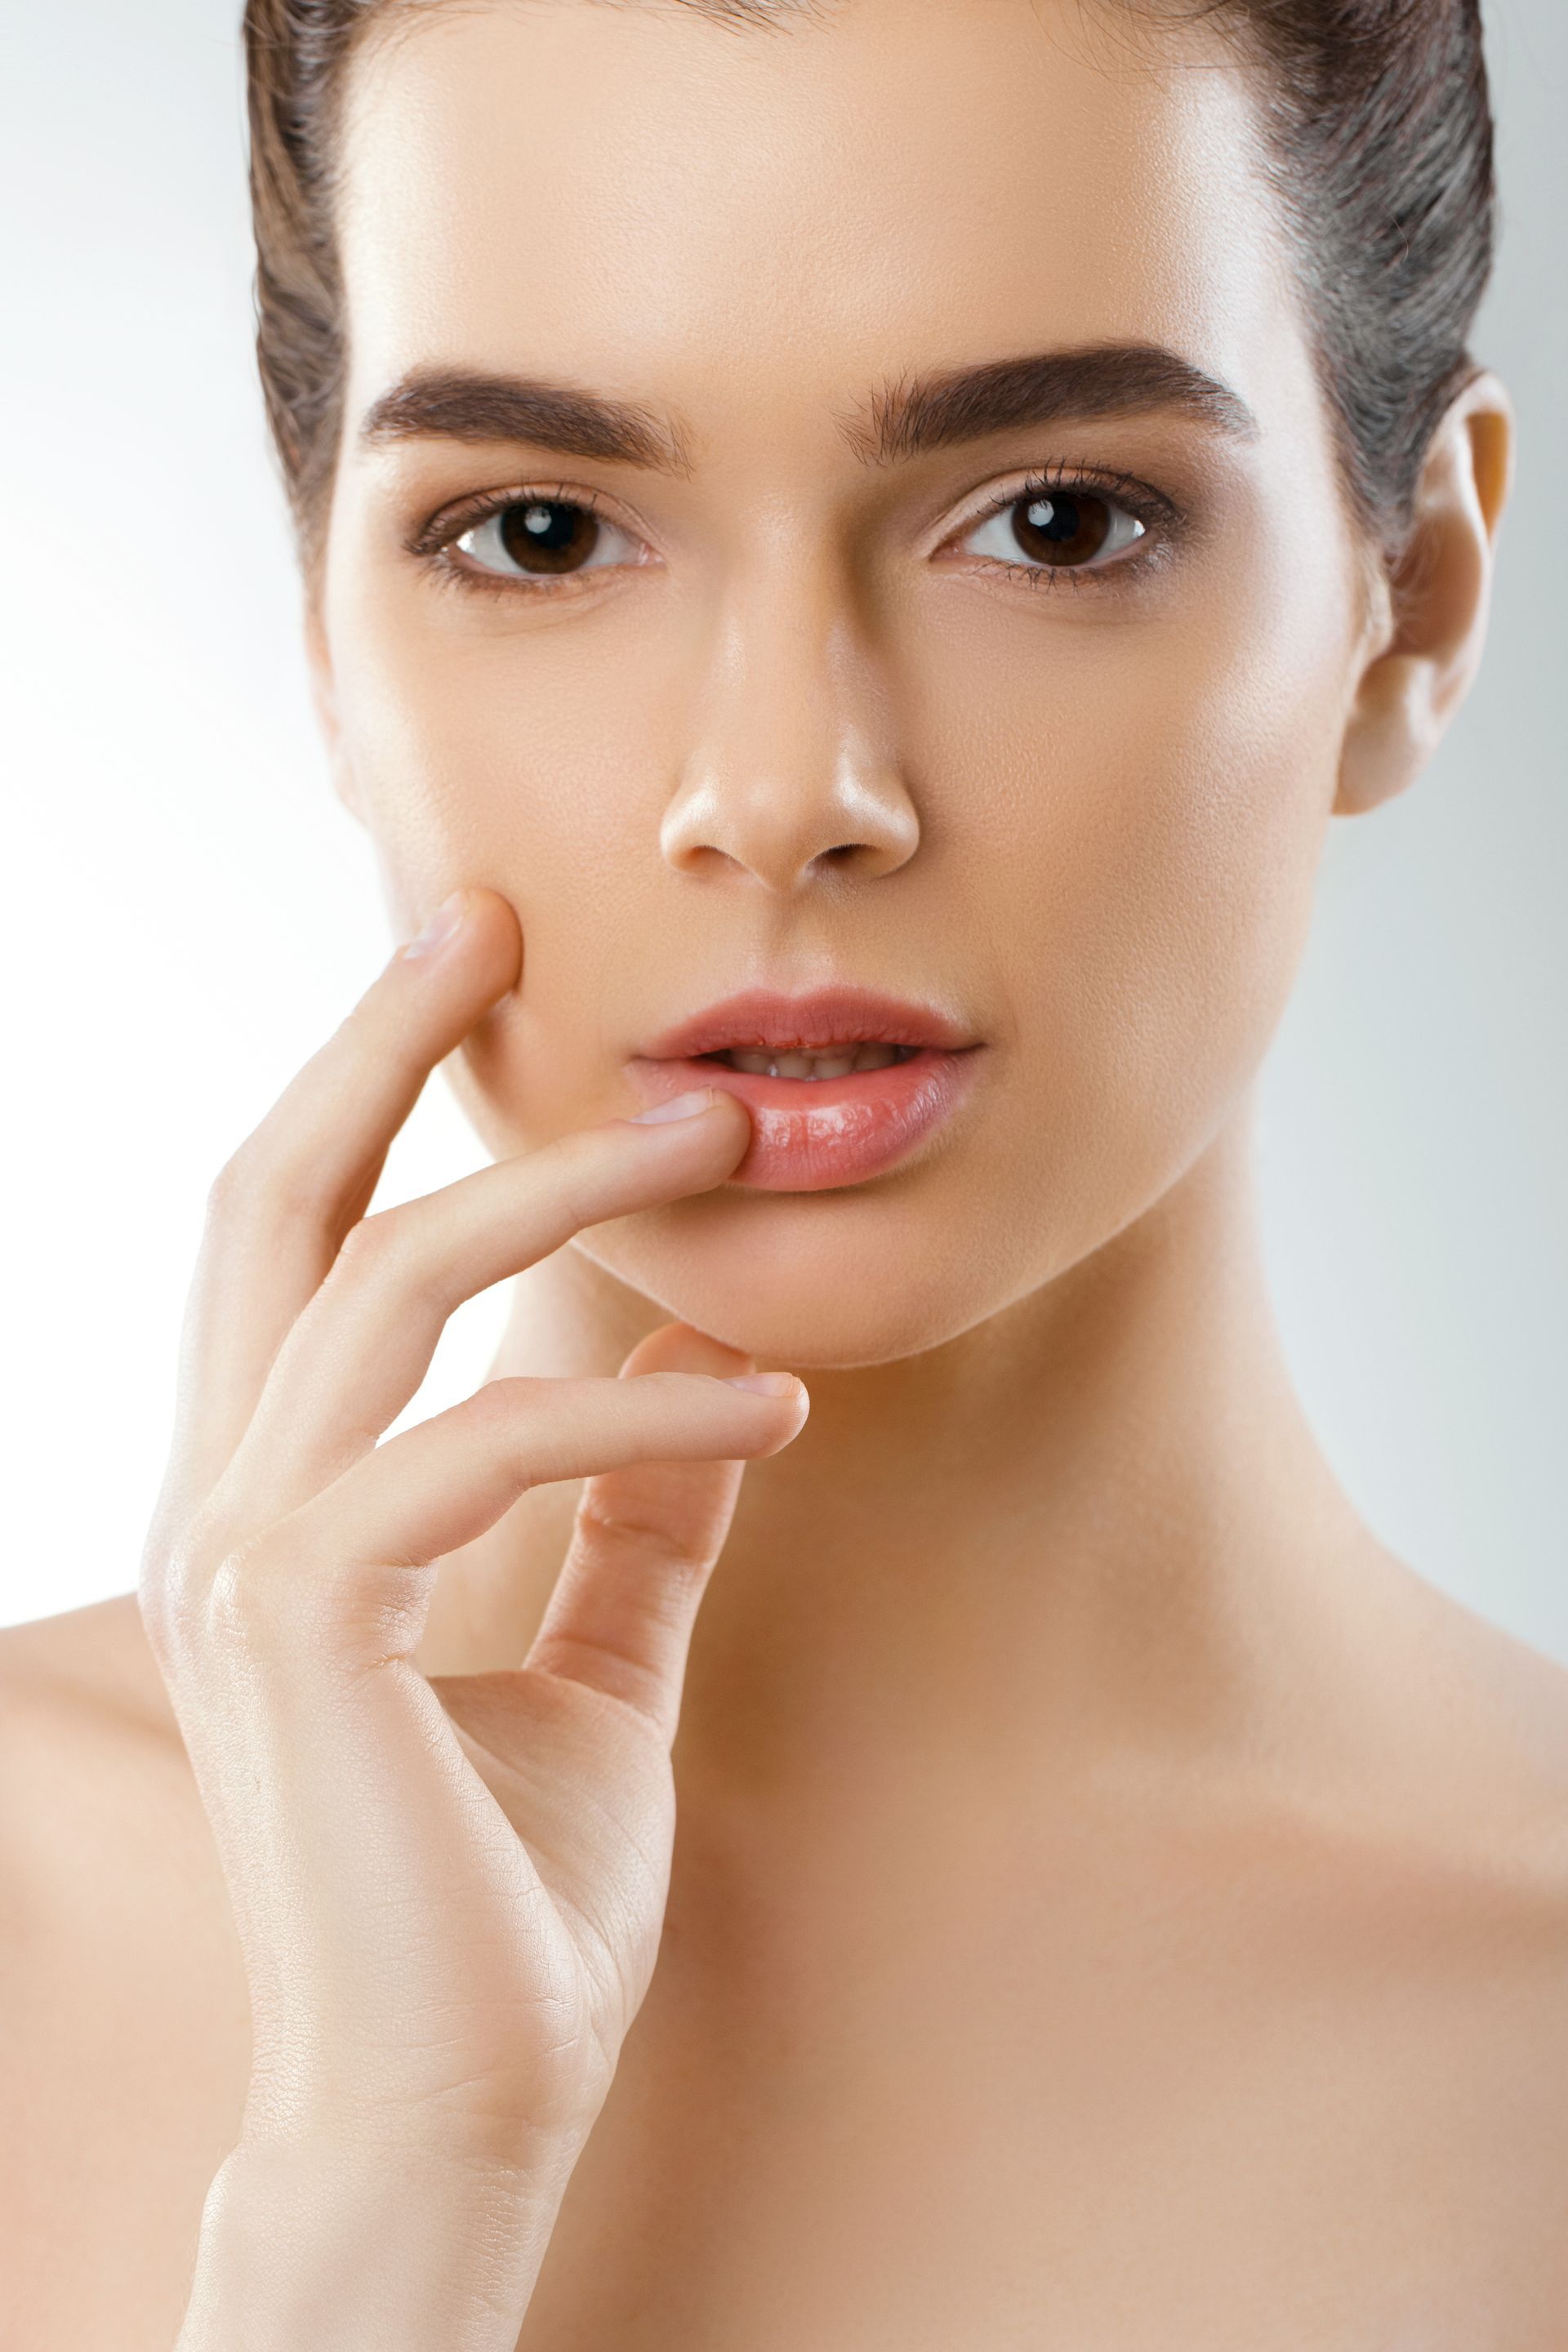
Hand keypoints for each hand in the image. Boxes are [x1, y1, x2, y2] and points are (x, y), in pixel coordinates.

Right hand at [140, 888, 806, 2349]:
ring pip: (381, 1286)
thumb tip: (701, 1364)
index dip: (364, 1092)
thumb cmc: (498, 1900)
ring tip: (722, 1139)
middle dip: (375, 1042)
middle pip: (273, 1200)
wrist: (452, 2110)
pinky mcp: (310, 1623)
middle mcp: (225, 1502)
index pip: (293, 1244)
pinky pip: (491, 1444)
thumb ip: (630, 1514)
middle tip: (499, 917)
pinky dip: (641, 1406)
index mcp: (272, 1499)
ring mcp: (245, 1558)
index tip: (478, 974)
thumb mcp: (590, 1668)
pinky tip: (770, 1409)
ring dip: (560, 1192)